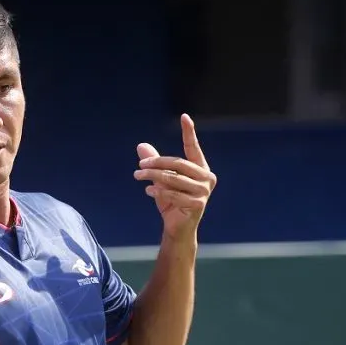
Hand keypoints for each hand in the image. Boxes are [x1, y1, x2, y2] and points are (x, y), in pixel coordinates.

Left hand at [133, 114, 216, 241]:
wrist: (178, 228)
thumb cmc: (171, 201)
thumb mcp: (161, 181)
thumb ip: (154, 164)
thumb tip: (141, 146)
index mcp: (200, 168)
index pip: (193, 148)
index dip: (189, 132)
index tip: (184, 116)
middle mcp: (206, 178)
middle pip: (178, 164)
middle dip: (156, 163)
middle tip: (140, 164)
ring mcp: (204, 192)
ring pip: (174, 179)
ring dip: (153, 176)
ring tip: (138, 175)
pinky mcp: (198, 205)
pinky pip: (174, 194)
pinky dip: (159, 192)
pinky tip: (148, 190)